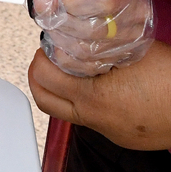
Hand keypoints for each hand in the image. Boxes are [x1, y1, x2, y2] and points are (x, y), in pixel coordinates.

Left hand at [26, 0, 152, 75]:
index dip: (74, 1)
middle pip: (94, 30)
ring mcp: (132, 37)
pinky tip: (61, 42)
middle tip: (48, 13)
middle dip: (61, 23)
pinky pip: (91, 67)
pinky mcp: (123, 55)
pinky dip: (68, 57)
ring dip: (61, 40)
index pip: (106, 0)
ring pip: (89, 51)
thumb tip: (45, 0)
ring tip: (52, 25)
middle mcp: (136, 13)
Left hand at [29, 41, 170, 149]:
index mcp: (94, 99)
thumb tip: (78, 34)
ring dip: (63, 88)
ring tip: (75, 66)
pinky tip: (103, 83)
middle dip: (40, 76)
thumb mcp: (130, 51)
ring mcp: (109, 132)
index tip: (48, 44)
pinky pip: (91, 119)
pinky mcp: (122, 137)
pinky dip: (87, 100)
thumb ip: (100, 44)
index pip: (44, 78)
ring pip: (68, 112)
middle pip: (45, 101)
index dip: (41, 56)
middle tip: (48, 56)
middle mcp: (97, 121)